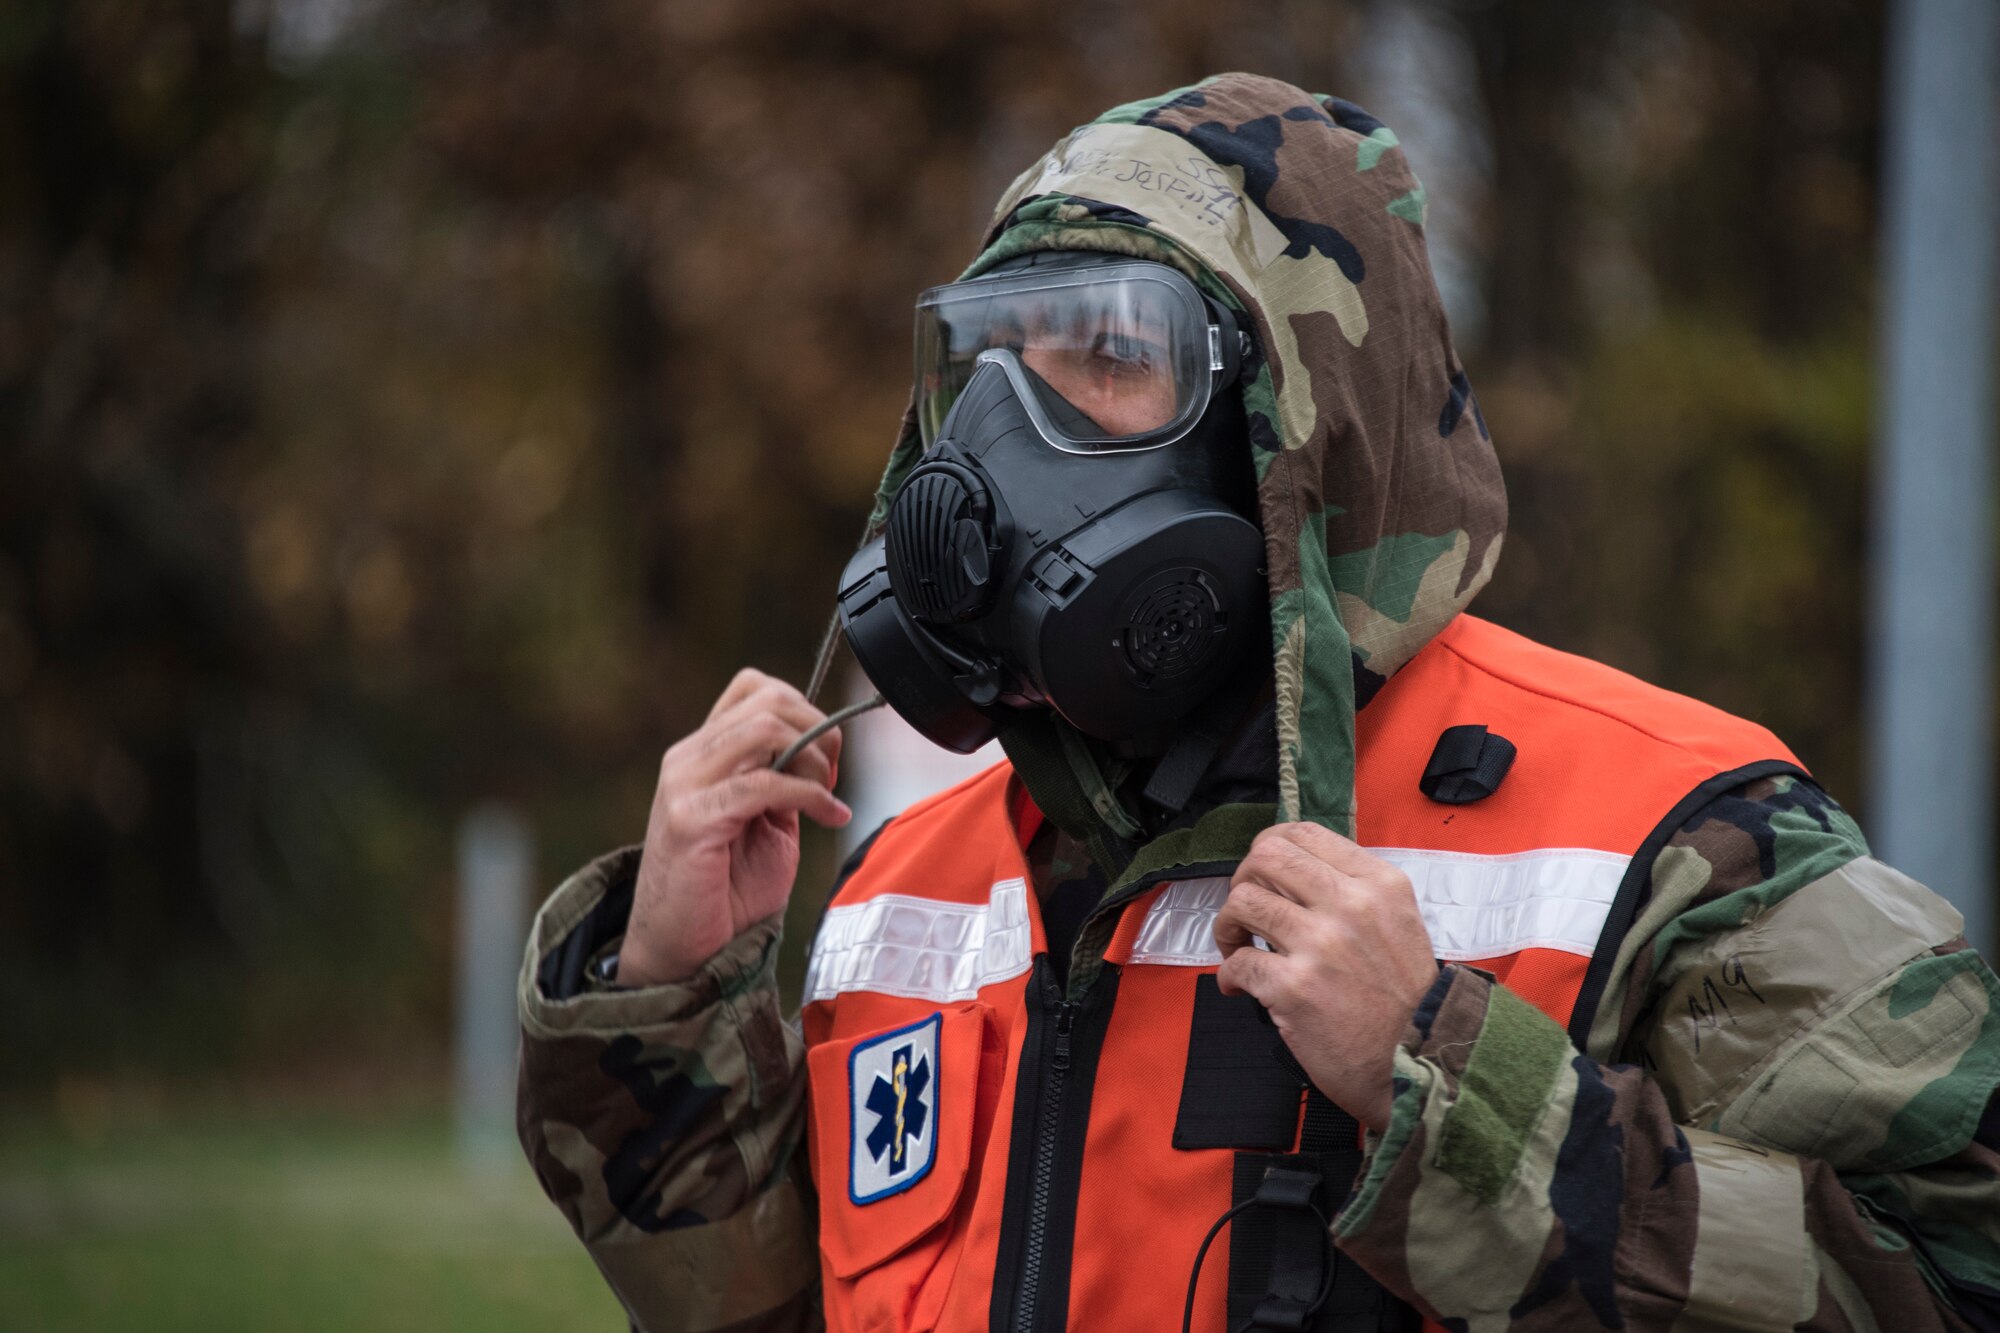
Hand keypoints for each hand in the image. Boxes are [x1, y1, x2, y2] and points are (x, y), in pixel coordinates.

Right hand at [617, 668, 851, 985]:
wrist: (683, 951)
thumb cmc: (725, 894)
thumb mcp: (766, 824)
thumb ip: (784, 782)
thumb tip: (819, 751)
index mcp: (702, 754)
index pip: (754, 689)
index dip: (803, 709)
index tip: (826, 755)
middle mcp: (687, 759)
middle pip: (767, 701)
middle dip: (818, 731)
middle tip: (832, 778)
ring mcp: (685, 785)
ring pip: (765, 729)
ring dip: (813, 759)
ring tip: (827, 797)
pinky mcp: (692, 820)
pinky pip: (764, 784)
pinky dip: (809, 796)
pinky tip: (830, 818)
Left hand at [1212, 823, 1437, 1131]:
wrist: (1421, 1060)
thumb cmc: (1406, 998)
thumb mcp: (1399, 922)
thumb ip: (1355, 890)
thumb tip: (1295, 871)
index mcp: (1378, 884)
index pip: (1303, 833)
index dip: (1268, 847)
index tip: (1262, 872)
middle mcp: (1350, 906)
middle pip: (1265, 856)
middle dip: (1243, 879)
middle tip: (1247, 911)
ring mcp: (1320, 946)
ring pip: (1242, 902)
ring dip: (1228, 926)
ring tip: (1237, 946)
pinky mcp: (1294, 989)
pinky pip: (1237, 963)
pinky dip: (1229, 975)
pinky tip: (1240, 985)